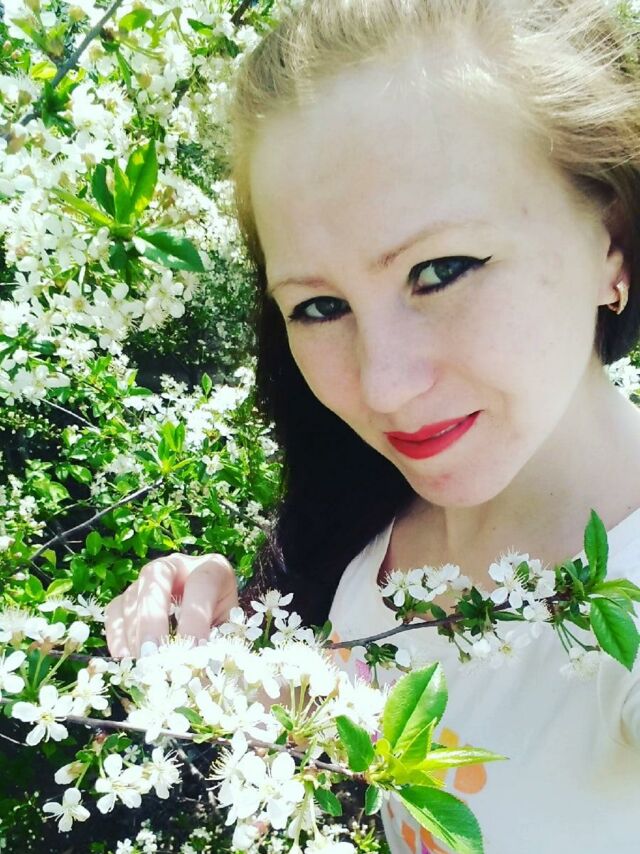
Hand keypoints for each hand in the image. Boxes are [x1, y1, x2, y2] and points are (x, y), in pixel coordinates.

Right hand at [105, 553, 238, 657]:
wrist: (209, 614)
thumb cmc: (221, 621)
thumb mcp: (229, 629)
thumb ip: (218, 645)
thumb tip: (202, 679)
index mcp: (211, 568)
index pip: (202, 583)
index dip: (196, 618)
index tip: (193, 653)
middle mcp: (176, 565)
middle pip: (156, 577)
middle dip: (153, 619)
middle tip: (154, 657)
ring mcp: (147, 579)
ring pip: (131, 596)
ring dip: (134, 634)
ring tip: (142, 665)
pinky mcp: (127, 597)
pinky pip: (113, 613)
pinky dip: (117, 638)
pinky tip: (127, 661)